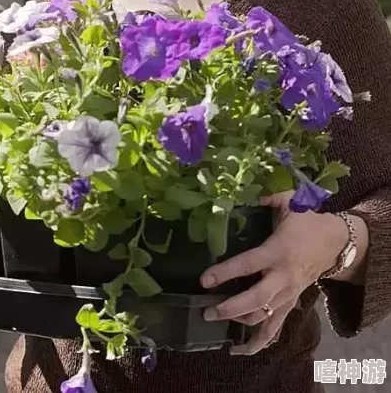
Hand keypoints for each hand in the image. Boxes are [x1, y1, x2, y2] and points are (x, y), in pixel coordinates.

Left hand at [199, 191, 348, 354]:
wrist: (336, 243)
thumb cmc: (307, 221)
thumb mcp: (290, 202)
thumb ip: (266, 196)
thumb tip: (241, 190)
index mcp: (278, 251)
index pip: (248, 264)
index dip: (226, 272)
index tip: (204, 279)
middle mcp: (282, 276)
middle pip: (256, 300)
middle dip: (230, 308)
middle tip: (207, 311)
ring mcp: (288, 293)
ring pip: (264, 317)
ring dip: (240, 323)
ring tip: (215, 321)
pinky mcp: (291, 302)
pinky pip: (276, 327)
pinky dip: (260, 341)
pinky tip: (241, 350)